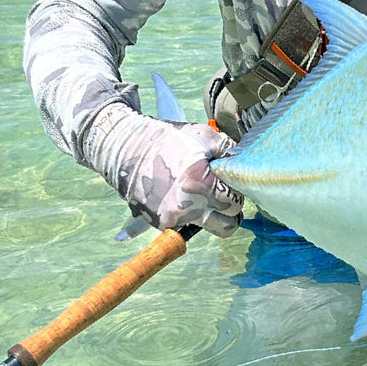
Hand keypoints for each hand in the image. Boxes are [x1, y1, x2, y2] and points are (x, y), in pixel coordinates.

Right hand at [83, 103, 243, 236]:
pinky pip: (185, 227)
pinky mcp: (160, 223)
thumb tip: (242, 165)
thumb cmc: (166, 138)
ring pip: (207, 229)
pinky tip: (185, 199)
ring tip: (206, 198)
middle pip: (226, 226)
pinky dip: (190, 217)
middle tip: (223, 196)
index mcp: (201, 186)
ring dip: (212, 217)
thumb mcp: (203, 136)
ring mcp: (173, 218)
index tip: (228, 184)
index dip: (235, 193)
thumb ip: (229, 152)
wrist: (124, 147)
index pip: (234, 203)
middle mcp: (188, 208)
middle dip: (230, 212)